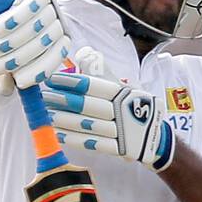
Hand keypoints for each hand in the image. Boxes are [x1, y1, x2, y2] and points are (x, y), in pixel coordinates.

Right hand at [0, 0, 68, 93]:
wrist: (2, 3)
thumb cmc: (6, 36)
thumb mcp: (9, 56)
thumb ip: (9, 72)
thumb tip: (6, 91)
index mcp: (58, 45)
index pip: (52, 62)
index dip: (36, 74)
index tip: (20, 81)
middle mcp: (58, 27)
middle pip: (42, 45)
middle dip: (18, 58)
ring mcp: (50, 8)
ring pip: (33, 29)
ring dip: (11, 42)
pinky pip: (25, 8)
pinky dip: (9, 22)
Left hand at [42, 46, 175, 169]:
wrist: (156, 136)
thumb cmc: (133, 108)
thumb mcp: (124, 87)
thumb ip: (103, 73)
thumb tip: (83, 53)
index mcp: (122, 92)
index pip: (94, 85)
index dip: (72, 82)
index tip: (52, 80)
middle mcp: (122, 110)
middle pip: (88, 105)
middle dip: (64, 101)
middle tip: (44, 97)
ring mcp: (123, 130)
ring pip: (89, 125)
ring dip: (66, 121)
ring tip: (47, 116)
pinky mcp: (121, 148)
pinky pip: (96, 144)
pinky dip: (76, 140)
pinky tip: (59, 135)